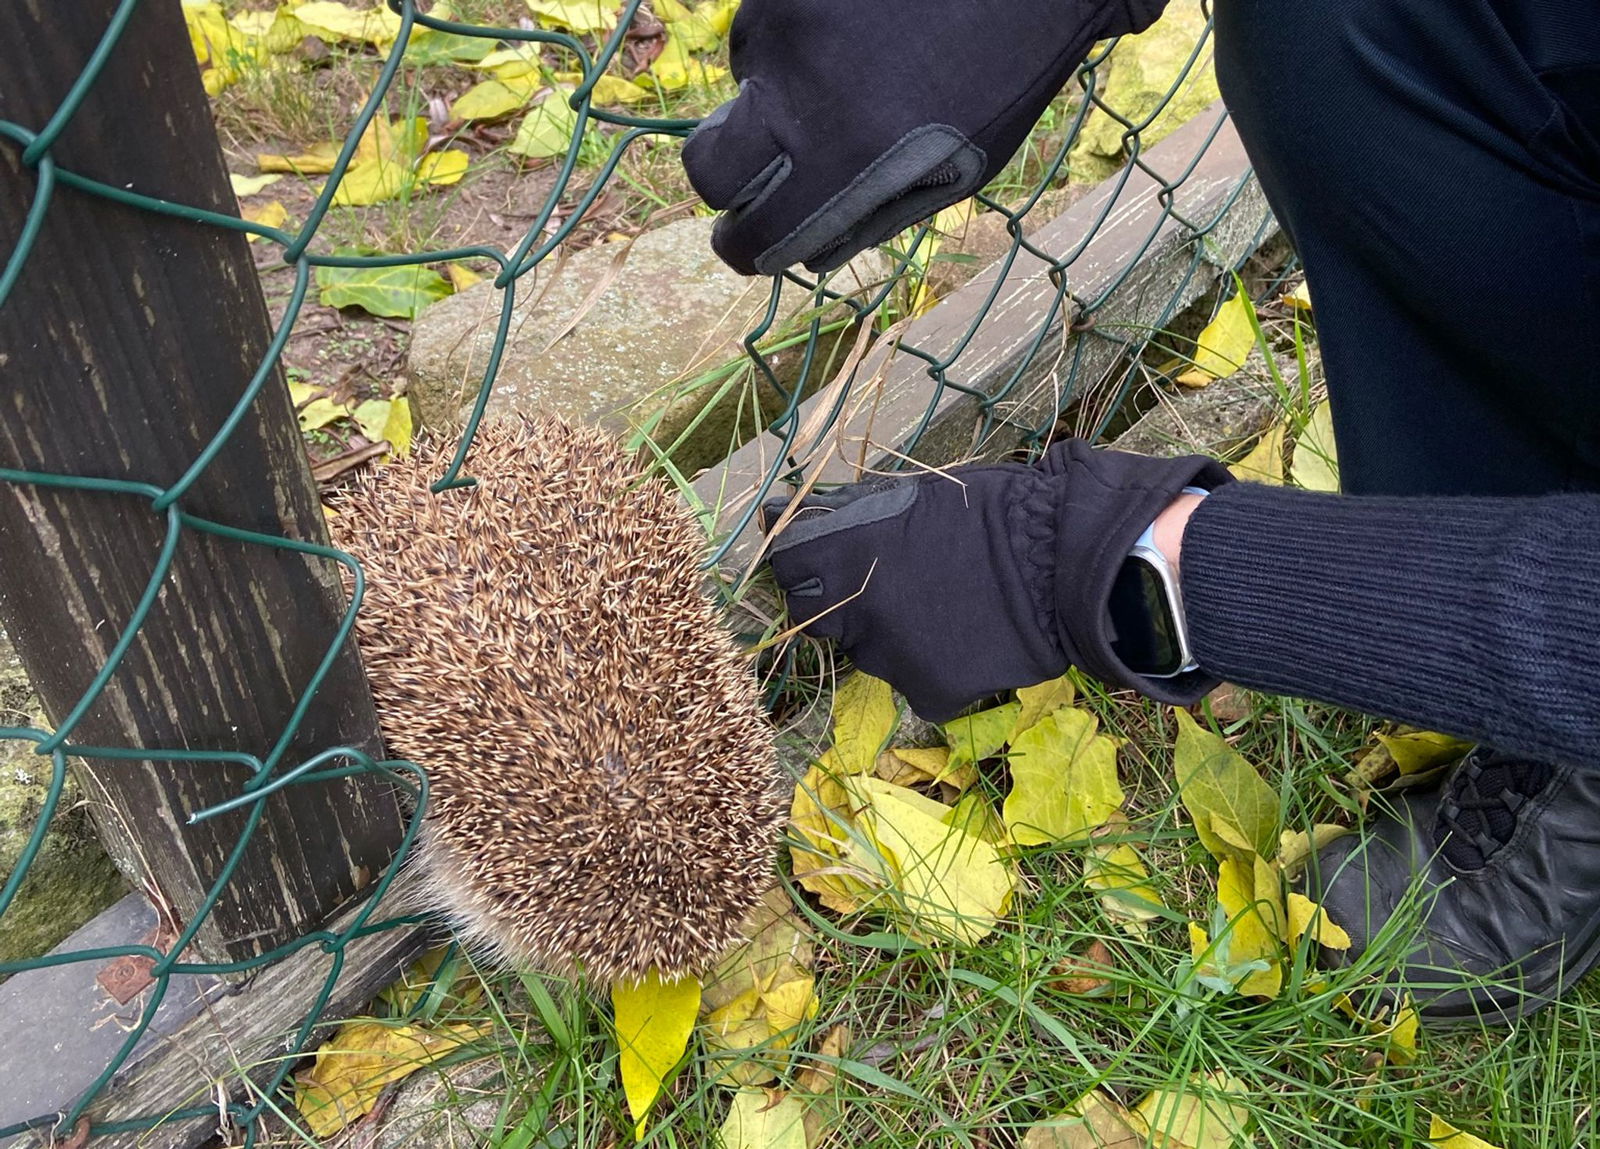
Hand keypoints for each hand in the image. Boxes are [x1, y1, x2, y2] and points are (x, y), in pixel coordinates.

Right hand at [681, 0, 1167, 276]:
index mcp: (848, 158)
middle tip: (763, 171)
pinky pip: (760, 30)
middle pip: (706, 168)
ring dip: (774, 94)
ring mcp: (784, 26)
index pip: (751, 234)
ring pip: (739, 87)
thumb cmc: (1006, 75)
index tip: (748, 240)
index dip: (744, 247)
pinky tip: (851, 27)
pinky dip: (792, 42)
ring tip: (849, 71)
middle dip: (728, 182)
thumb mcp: (959, 170)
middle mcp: (802, 93)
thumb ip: (873, 220)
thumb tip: (804, 254)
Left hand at [761, 441, 1231, 720]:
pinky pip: (918, 686)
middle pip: (818, 618)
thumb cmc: (998, 511)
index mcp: (846, 551)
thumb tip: (815, 518)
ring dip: (890, 638)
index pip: (785, 566)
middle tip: (888, 590)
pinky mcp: (929, 691)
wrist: (1066, 561)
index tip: (811, 561)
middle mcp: (855, 608)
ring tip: (943, 613)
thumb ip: (862, 517)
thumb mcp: (918, 496)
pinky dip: (936, 670)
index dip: (798, 563)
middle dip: (838, 604)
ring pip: (870, 654)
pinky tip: (968, 644)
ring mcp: (889, 657)